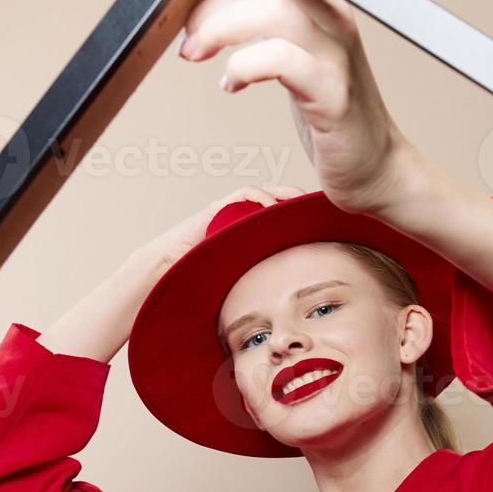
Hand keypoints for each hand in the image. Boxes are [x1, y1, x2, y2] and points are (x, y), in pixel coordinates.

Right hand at [126, 184, 304, 271]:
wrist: (171, 267)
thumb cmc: (204, 274)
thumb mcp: (244, 273)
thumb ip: (262, 276)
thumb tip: (289, 297)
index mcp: (252, 231)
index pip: (282, 216)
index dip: (301, 215)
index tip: (321, 221)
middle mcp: (243, 217)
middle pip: (278, 200)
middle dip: (298, 200)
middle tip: (318, 205)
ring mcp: (231, 210)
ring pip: (264, 193)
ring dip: (284, 193)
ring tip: (301, 199)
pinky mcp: (219, 207)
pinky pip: (244, 194)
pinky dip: (260, 196)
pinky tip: (272, 204)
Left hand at [180, 0, 413, 215]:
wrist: (374, 164)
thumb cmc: (329, 108)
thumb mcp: (295, 52)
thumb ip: (263, 17)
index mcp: (324, 2)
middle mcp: (335, 19)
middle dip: (212, 6)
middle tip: (187, 37)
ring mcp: (337, 55)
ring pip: (275, 11)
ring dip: (221, 29)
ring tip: (197, 53)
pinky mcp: (334, 93)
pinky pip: (282, 60)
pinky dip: (244, 67)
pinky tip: (231, 84)